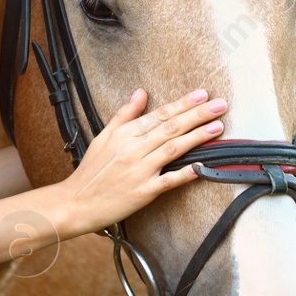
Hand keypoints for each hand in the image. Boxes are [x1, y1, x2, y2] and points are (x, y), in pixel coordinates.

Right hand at [57, 87, 226, 234]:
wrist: (75, 203)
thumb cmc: (91, 171)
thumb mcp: (103, 137)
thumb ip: (124, 115)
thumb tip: (141, 92)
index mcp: (124, 134)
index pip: (159, 115)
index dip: (182, 104)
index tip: (202, 94)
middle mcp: (133, 150)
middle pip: (170, 128)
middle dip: (197, 115)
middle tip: (220, 104)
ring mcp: (139, 171)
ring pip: (172, 149)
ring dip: (197, 137)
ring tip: (217, 127)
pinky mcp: (143, 192)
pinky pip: (168, 182)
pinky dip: (184, 174)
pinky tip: (202, 167)